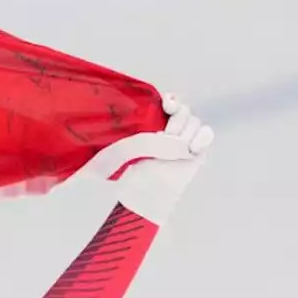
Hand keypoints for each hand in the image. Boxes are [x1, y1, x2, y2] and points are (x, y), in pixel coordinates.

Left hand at [89, 94, 214, 223]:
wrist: (144, 197)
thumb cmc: (131, 175)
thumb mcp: (122, 152)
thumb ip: (118, 140)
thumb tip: (90, 133)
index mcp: (157, 124)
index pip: (171, 103)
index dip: (172, 101)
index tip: (166, 104)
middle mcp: (173, 129)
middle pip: (184, 112)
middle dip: (176, 121)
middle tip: (163, 136)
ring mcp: (187, 138)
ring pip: (194, 122)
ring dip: (185, 131)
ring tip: (172, 144)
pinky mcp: (198, 149)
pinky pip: (206, 135)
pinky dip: (201, 138)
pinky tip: (190, 147)